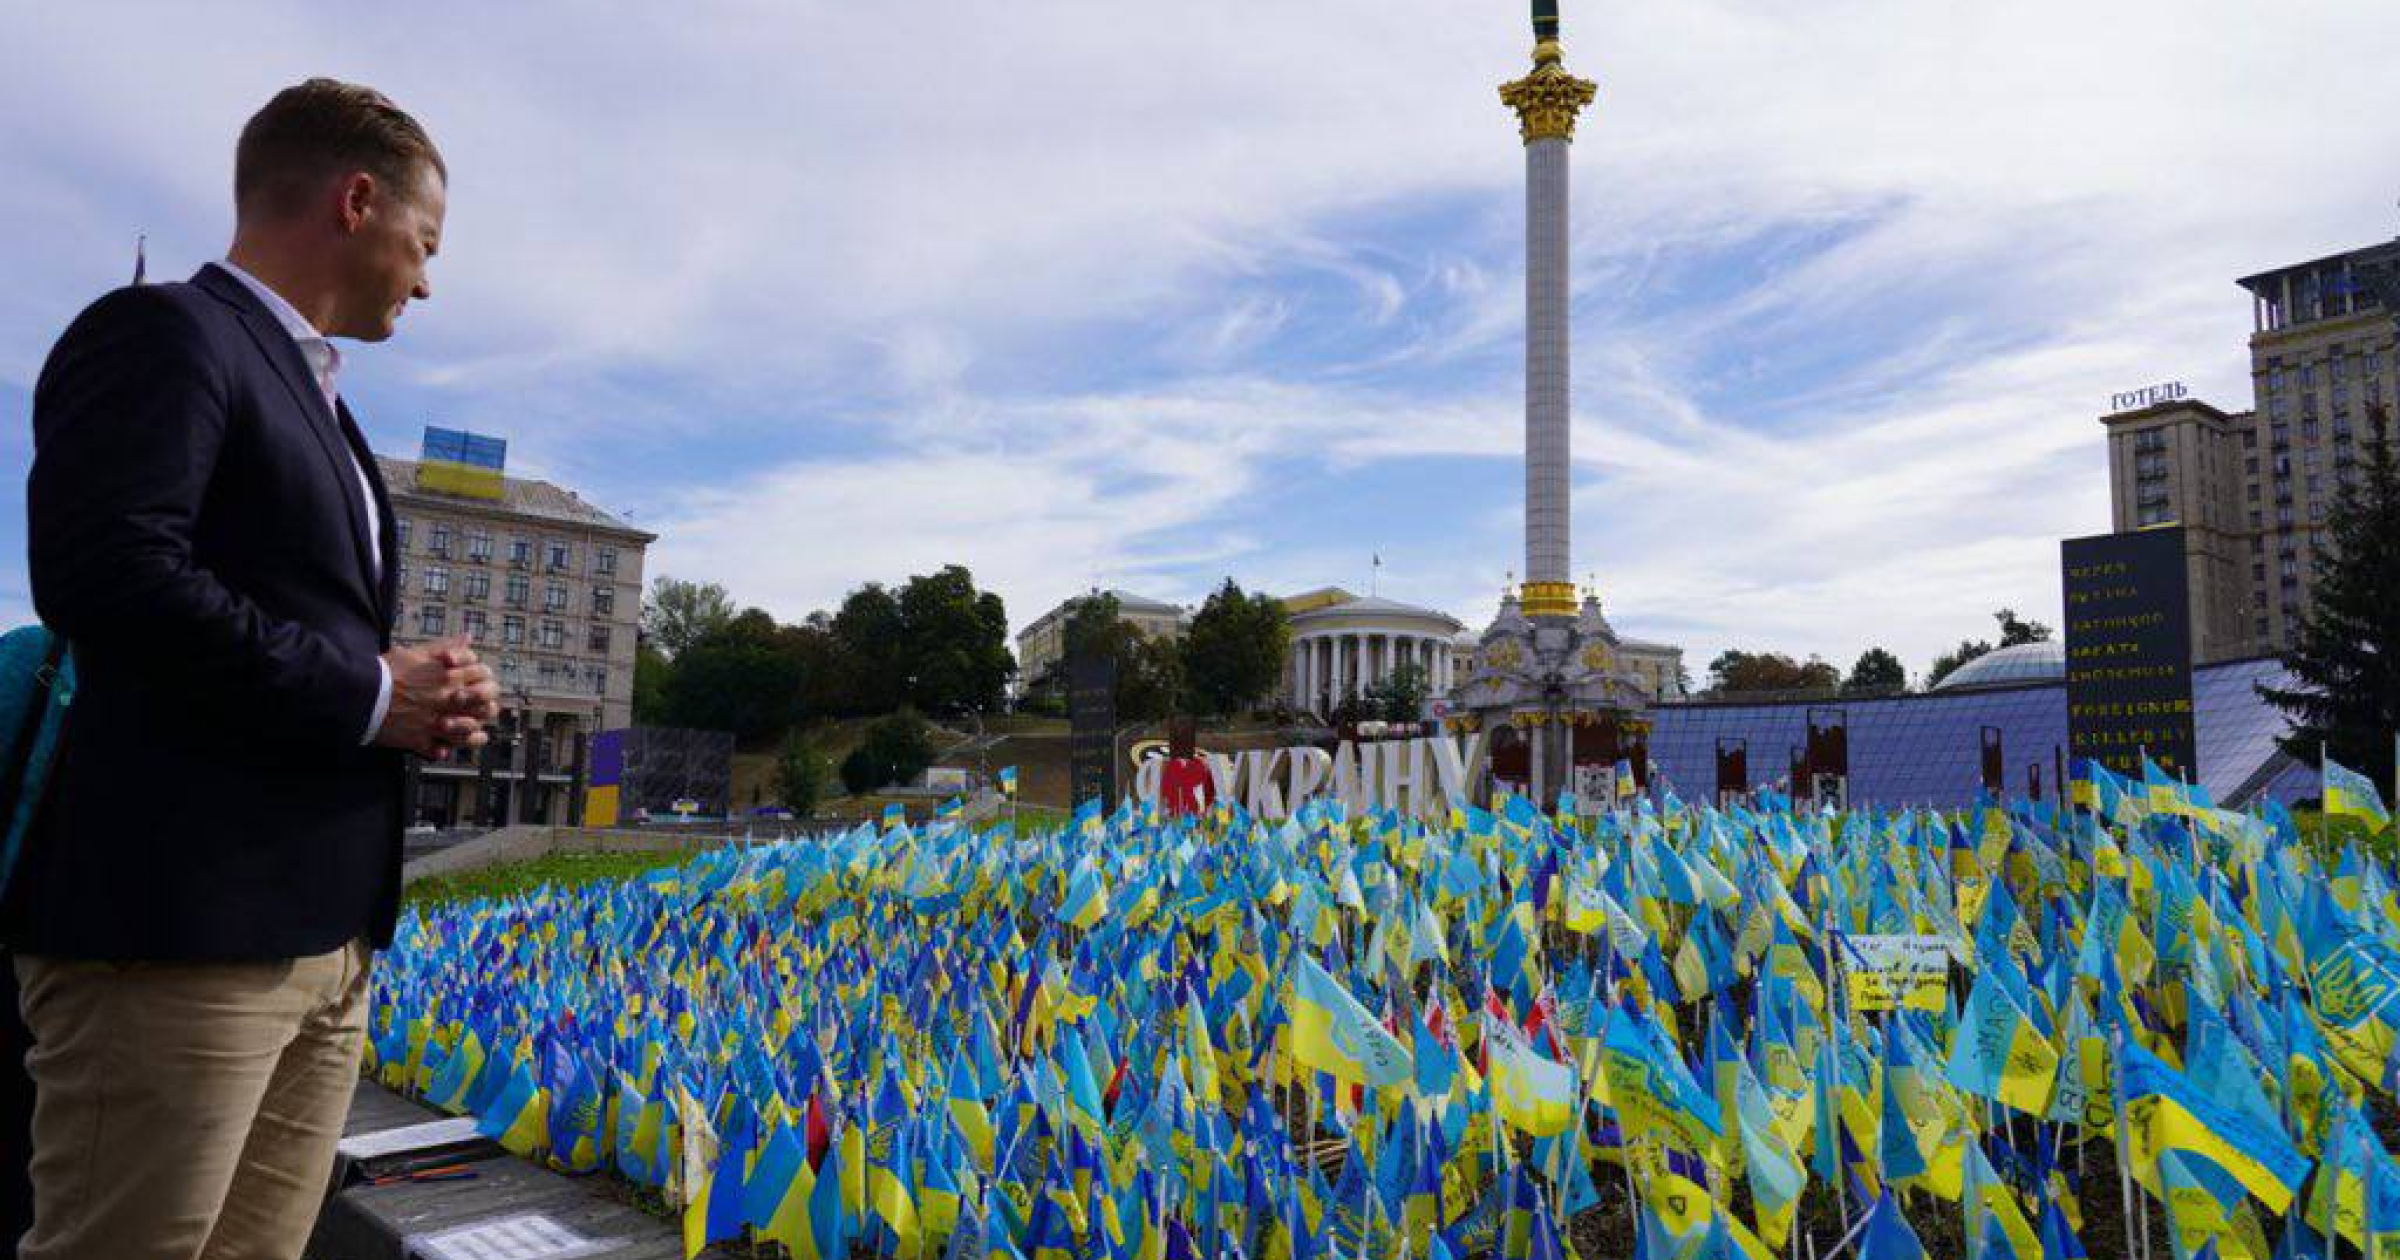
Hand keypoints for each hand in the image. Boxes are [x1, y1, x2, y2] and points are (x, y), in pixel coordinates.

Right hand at [376, 636, 500, 758]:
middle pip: (484, 703)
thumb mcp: (415, 652)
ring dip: (473, 729)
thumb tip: (466, 638)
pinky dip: (445, 750)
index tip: (478, 680)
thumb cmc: (385, 672)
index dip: (483, 676)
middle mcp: (445, 699)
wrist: (359, 694)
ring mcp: (435, 721)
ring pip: (470, 729)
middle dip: (486, 704)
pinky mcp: (420, 739)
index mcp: (447, 675)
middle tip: (484, 706)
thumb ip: (444, 646)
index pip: (482, 673)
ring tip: (471, 729)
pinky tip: (447, 748)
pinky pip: (443, 749)